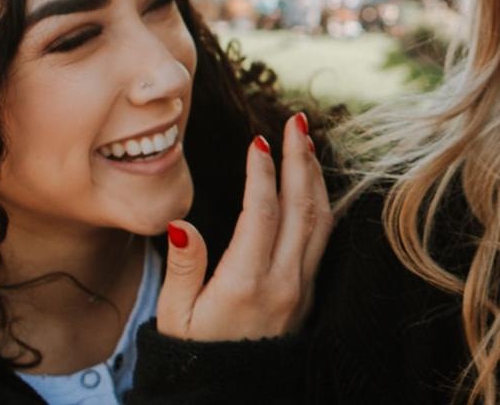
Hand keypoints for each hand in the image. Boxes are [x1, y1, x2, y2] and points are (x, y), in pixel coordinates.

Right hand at [156, 113, 331, 340]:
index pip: (261, 212)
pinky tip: (313, 187)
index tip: (257, 140)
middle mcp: (282, 282)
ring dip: (315, 178)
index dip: (261, 172)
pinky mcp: (308, 296)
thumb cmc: (194, 354)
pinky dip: (321, 205)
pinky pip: (323, 241)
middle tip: (296, 122)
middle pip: (301, 208)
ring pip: (320, 222)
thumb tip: (181, 223)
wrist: (229, 395)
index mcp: (245, 283)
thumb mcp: (175, 316)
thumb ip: (183, 268)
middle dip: (299, 159)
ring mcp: (301, 289)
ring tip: (306, 144)